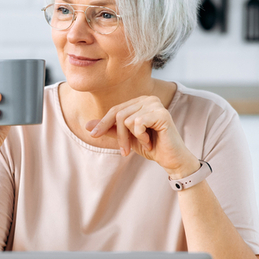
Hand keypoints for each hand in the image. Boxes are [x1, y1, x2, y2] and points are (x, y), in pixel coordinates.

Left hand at [85, 95, 199, 178]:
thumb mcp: (126, 138)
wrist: (170, 159)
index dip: (103, 123)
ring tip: (145, 143)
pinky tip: (150, 141)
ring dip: (132, 138)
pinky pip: (137, 123)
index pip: (115, 110)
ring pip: (126, 120)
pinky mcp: (161, 114)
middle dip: (120, 136)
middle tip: (126, 151)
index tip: (93, 135)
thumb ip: (110, 129)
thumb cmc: (150, 147)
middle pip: (118, 114)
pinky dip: (141, 137)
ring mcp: (156, 104)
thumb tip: (87, 126)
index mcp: (140, 102)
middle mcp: (148, 99)